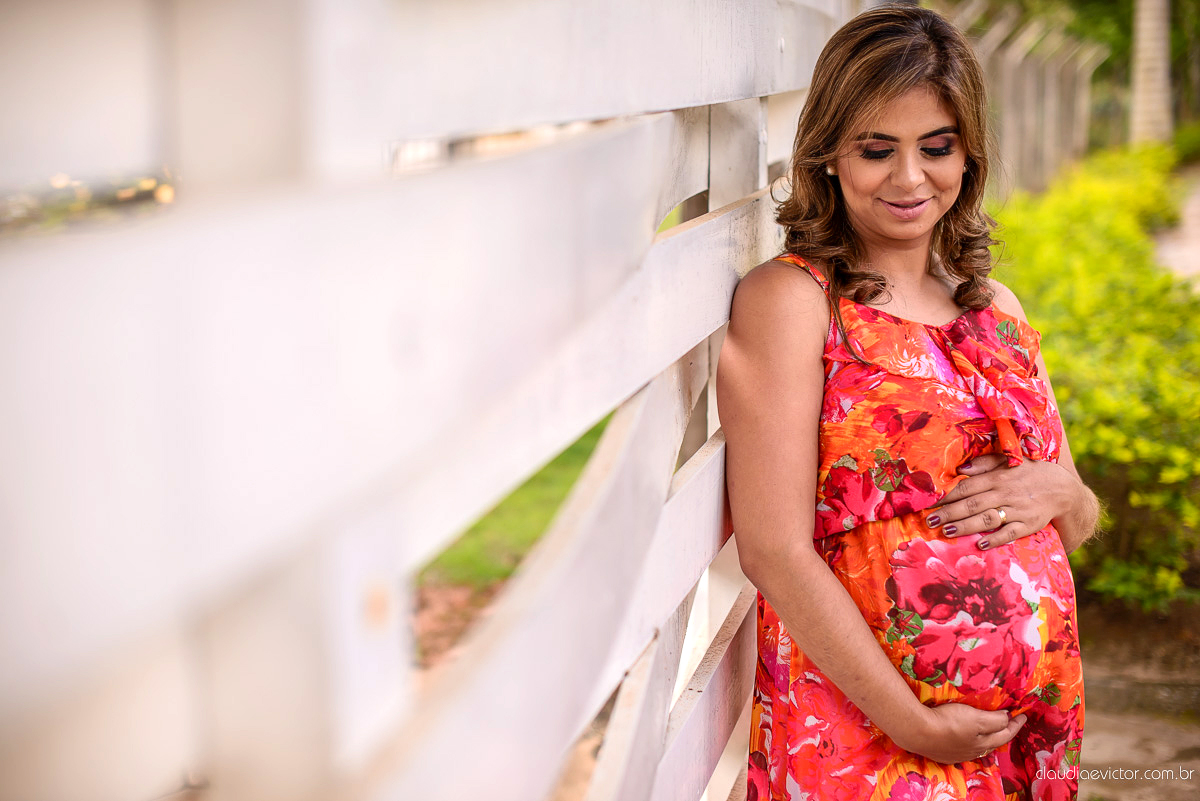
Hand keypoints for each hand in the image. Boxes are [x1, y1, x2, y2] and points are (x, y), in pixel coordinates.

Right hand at [892, 702, 1026, 763]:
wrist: (918, 731)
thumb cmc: (948, 722)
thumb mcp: (976, 717)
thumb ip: (995, 719)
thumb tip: (1008, 718)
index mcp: (983, 743)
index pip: (1005, 734)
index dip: (1015, 724)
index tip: (1022, 715)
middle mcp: (972, 751)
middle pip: (993, 742)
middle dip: (1004, 732)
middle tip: (1010, 722)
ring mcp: (957, 753)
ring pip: (978, 747)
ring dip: (987, 738)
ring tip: (990, 730)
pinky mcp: (942, 752)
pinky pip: (962, 748)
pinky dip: (970, 742)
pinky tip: (964, 739)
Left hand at [925, 453, 1074, 548]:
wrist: (1064, 490)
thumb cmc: (1031, 474)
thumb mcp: (1010, 462)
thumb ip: (985, 464)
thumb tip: (961, 469)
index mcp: (999, 477)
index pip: (968, 487)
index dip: (948, 495)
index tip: (930, 501)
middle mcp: (1006, 493)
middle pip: (973, 504)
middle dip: (949, 512)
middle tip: (930, 520)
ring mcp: (1018, 510)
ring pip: (988, 519)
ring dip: (966, 526)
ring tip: (947, 531)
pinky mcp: (1029, 525)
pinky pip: (1010, 533)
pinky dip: (996, 539)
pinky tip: (980, 544)